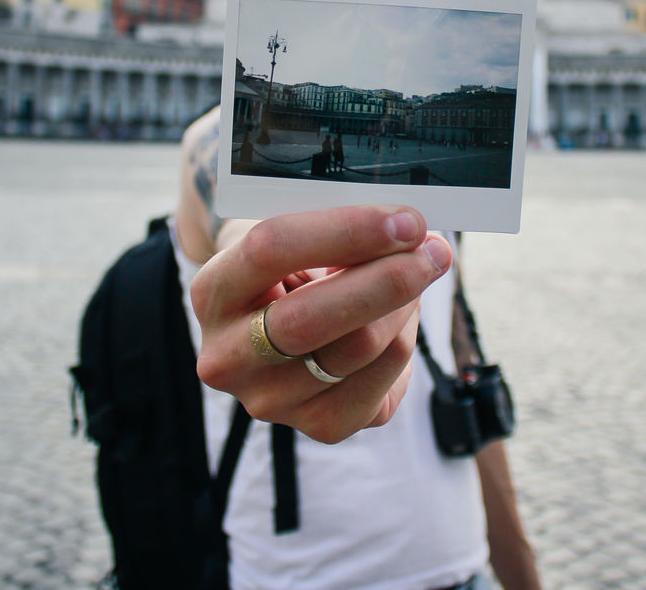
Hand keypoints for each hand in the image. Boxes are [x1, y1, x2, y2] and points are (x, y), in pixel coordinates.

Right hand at [190, 204, 452, 442]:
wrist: (271, 313)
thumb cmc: (287, 256)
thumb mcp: (290, 224)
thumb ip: (333, 219)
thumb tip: (407, 228)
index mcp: (211, 292)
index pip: (270, 250)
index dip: (346, 231)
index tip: (403, 220)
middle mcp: (229, 358)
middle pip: (312, 319)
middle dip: (388, 279)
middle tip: (434, 251)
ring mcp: (271, 402)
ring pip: (360, 349)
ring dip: (406, 305)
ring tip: (416, 273)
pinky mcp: (321, 427)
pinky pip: (386, 379)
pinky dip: (406, 337)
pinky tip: (401, 315)